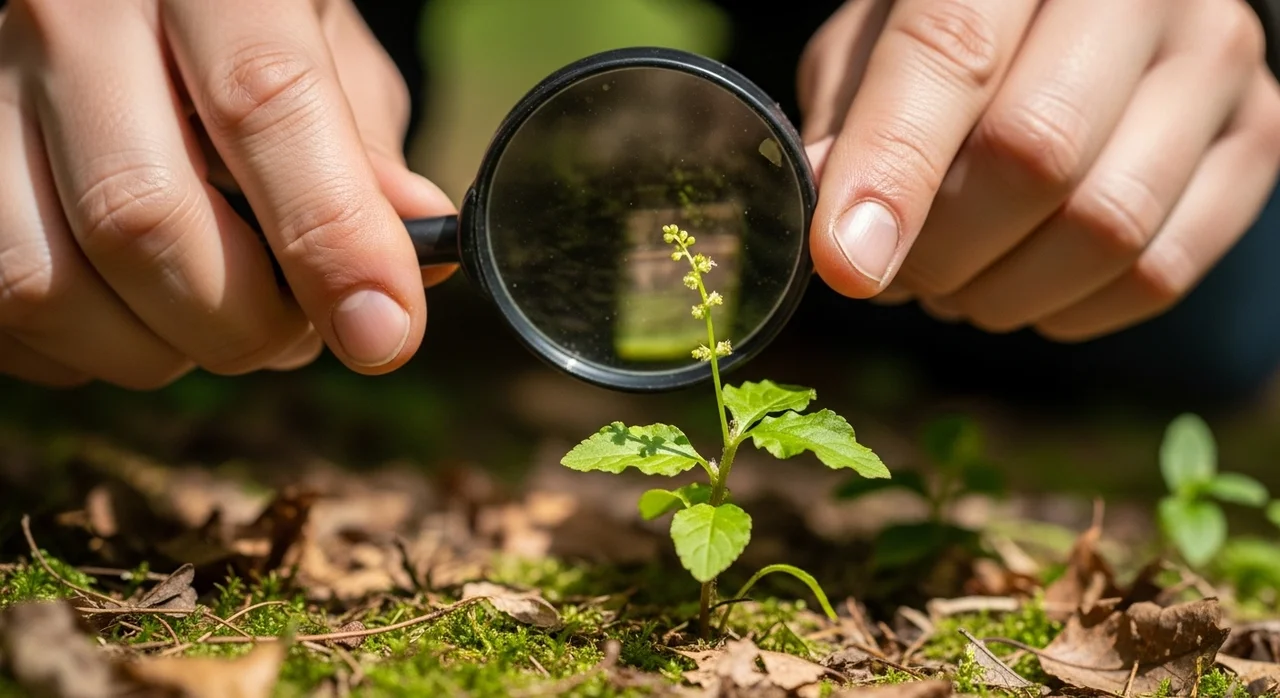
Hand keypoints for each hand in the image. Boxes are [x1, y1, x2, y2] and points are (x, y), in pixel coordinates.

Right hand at [0, 0, 455, 388]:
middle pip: (139, 217)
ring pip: (45, 282)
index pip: (262, 104)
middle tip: (295, 332)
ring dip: (155, 350)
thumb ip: (364, 146)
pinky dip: (82, 350)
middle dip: (242, 324)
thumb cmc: (246, 18)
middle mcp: (70, 13)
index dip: (330, 241)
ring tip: (216, 324)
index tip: (381, 335)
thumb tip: (415, 264)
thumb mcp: (324, 47)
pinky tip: (136, 315)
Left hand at [799, 0, 1279, 339]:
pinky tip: (1025, 286)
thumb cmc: (959, 20)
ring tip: (954, 282)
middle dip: (943, 249)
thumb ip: (850, 121)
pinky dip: (1070, 310)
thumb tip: (839, 236)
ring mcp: (1215, 58)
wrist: (1089, 7)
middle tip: (897, 273)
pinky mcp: (1256, 134)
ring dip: (1002, 292)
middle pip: (1036, 153)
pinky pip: (1161, 270)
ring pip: (1107, 227)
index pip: (949, 54)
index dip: (892, 173)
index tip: (846, 265)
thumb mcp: (878, 38)